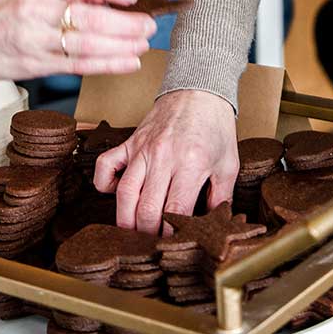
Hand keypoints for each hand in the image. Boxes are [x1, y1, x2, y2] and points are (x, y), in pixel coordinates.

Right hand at [0, 0, 155, 82]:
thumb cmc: (9, 6)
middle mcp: (36, 9)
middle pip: (89, 17)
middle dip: (125, 23)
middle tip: (148, 25)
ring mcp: (36, 39)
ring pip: (87, 45)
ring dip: (121, 46)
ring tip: (143, 43)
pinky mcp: (37, 64)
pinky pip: (78, 66)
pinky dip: (107, 65)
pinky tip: (128, 62)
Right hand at [94, 89, 238, 232]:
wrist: (199, 90)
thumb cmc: (215, 127)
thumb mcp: (228, 164)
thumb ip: (222, 197)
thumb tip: (214, 225)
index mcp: (192, 164)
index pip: (174, 210)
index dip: (171, 234)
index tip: (173, 243)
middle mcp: (164, 157)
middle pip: (146, 208)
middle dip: (147, 233)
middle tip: (152, 243)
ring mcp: (143, 149)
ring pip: (125, 193)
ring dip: (125, 219)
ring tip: (131, 231)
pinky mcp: (130, 141)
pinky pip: (106, 165)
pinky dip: (104, 183)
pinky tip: (115, 194)